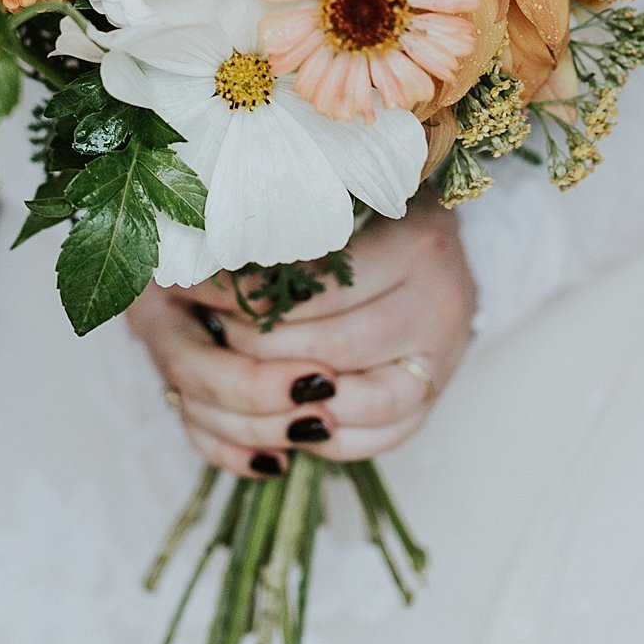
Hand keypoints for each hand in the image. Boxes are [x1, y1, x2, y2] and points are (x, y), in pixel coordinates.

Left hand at [127, 204, 475, 477]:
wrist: (441, 247)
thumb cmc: (379, 218)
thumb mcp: (345, 204)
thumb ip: (291, 230)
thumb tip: (201, 257)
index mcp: (418, 246)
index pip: (318, 290)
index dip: (253, 297)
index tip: (201, 290)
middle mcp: (440, 305)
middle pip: (334, 347)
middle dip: (262, 349)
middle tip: (214, 333)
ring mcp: (443, 360)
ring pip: (359, 403)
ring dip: (291, 399)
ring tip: (243, 374)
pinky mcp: (437, 399)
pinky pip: (382, 438)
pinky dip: (329, 439)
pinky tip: (286, 416)